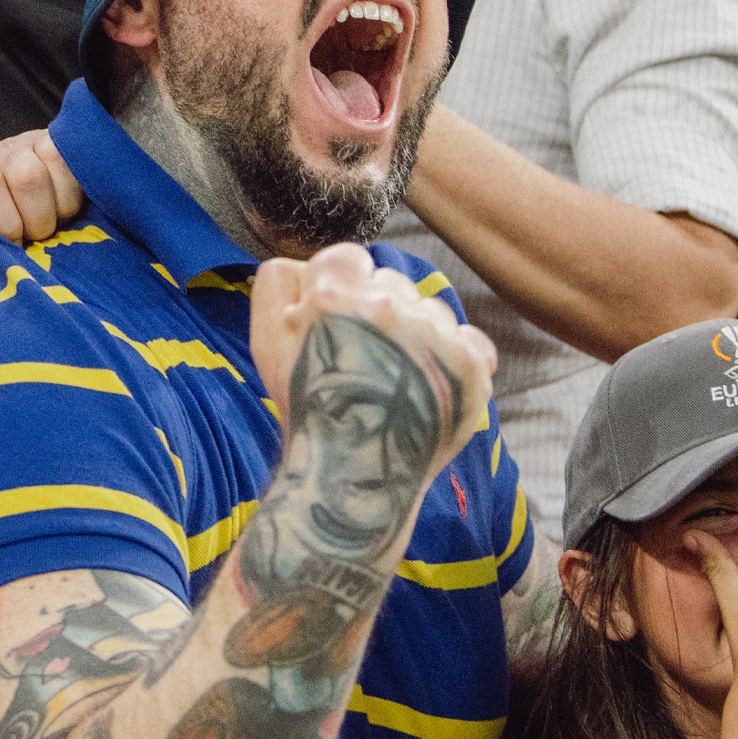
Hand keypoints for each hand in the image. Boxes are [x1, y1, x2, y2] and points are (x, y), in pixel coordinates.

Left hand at [0, 128, 82, 265]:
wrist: (20, 216)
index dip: (6, 224)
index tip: (17, 244)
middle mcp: (3, 152)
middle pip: (27, 176)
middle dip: (39, 219)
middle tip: (39, 237)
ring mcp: (37, 144)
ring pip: (56, 162)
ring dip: (63, 207)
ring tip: (56, 222)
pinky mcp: (66, 147)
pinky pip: (79, 161)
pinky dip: (80, 193)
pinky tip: (70, 209)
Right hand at [250, 244, 496, 473]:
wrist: (352, 480)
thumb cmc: (307, 410)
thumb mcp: (266, 340)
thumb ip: (276, 283)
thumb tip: (303, 261)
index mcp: (332, 294)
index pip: (348, 258)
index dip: (344, 288)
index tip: (344, 322)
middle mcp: (386, 306)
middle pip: (392, 283)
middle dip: (382, 312)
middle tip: (368, 359)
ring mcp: (433, 334)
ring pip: (432, 310)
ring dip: (420, 334)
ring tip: (398, 380)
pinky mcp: (470, 364)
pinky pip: (471, 341)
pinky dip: (456, 361)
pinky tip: (433, 386)